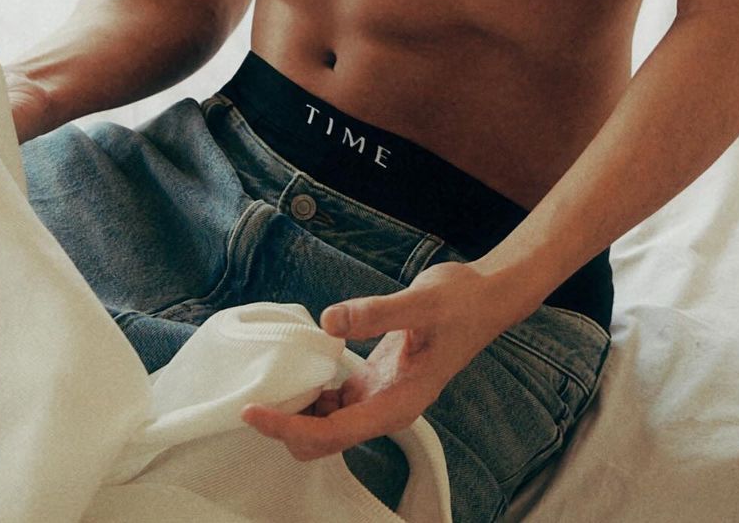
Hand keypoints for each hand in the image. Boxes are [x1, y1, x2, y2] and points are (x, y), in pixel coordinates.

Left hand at [241, 259, 519, 459]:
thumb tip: (330, 322)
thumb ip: (375, 312)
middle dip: (288, 427)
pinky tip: (299, 368)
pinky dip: (313, 392)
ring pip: (327, 424)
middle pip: (325, 439)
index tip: (255, 412)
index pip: (333, 433)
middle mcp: (387, 408)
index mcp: (398, 403)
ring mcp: (381, 396)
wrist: (484, 299)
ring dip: (297, 412)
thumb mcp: (420, 301)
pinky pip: (336, 400)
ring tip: (268, 384)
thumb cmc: (460, 303)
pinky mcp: (377, 379)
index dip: (290, 428)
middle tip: (254, 396)